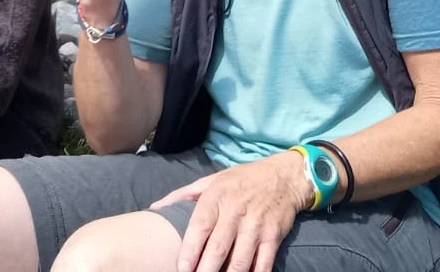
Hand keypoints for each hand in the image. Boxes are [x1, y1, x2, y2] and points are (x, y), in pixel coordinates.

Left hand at [150, 152, 313, 271]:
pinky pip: (263, 264)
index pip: (200, 226)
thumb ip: (183, 195)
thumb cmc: (241, 180)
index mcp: (217, 198)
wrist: (284, 176)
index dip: (190, 250)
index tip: (181, 268)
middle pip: (218, 248)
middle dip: (206, 270)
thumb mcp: (211, 180)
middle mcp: (236, 212)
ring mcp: (256, 226)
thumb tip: (154, 208)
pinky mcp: (274, 236)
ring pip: (240, 260)